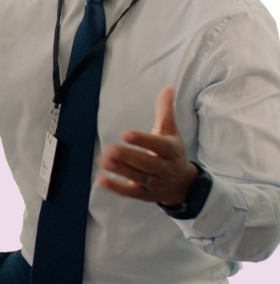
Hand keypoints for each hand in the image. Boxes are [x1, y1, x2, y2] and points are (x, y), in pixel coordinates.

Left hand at [97, 87, 198, 205]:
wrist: (182, 184)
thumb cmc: (171, 153)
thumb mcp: (170, 132)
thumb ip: (165, 112)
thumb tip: (168, 88)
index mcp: (172, 151)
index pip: (159, 146)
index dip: (143, 140)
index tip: (125, 134)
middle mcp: (166, 169)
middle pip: (148, 164)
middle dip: (129, 157)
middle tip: (110, 148)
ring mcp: (155, 183)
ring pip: (138, 178)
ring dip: (120, 170)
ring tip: (103, 160)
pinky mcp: (144, 195)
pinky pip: (129, 193)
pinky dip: (115, 187)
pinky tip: (100, 180)